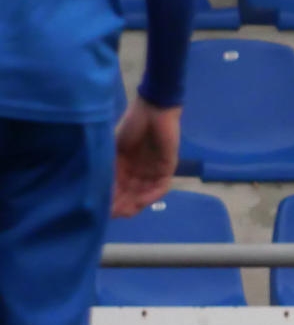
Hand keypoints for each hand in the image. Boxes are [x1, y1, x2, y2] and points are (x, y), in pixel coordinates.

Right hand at [112, 97, 182, 217]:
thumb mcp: (114, 148)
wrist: (154, 110)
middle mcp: (139, 172)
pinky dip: (150, 195)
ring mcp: (153, 171)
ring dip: (134, 204)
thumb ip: (109, 166)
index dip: (110, 199)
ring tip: (123, 211)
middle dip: (121, 205)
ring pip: (144, 194)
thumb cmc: (132, 124)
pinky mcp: (167, 169)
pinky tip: (140, 200)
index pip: (118, 188)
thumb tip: (95, 187)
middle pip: (131, 195)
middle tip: (111, 214)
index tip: (100, 208)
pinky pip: (160, 187)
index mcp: (125, 166)